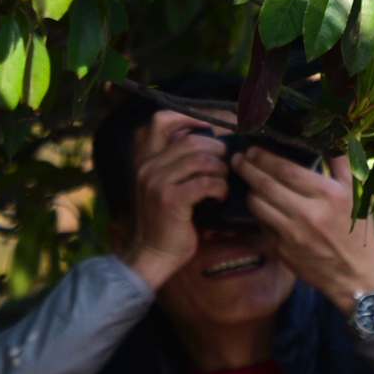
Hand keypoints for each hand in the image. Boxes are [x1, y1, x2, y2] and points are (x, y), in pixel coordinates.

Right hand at [119, 112, 229, 289]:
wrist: (152, 256)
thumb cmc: (168, 221)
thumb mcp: (168, 186)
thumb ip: (180, 163)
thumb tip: (215, 141)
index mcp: (146, 159)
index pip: (161, 120)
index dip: (190, 117)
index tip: (213, 126)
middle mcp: (148, 166)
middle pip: (193, 140)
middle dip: (218, 150)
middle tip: (227, 165)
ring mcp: (157, 182)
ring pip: (202, 159)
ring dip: (221, 170)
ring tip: (223, 183)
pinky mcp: (170, 200)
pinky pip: (205, 182)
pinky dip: (219, 187)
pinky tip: (219, 197)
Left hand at [231, 147, 373, 315]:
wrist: (356, 274)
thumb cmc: (358, 230)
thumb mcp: (359, 193)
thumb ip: (343, 163)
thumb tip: (328, 138)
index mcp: (329, 195)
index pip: (287, 170)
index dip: (265, 158)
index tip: (253, 149)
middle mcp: (309, 214)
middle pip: (266, 185)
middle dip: (248, 168)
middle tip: (238, 158)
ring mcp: (293, 235)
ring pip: (258, 205)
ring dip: (248, 189)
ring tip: (244, 178)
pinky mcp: (283, 250)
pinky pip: (262, 225)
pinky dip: (257, 211)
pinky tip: (256, 202)